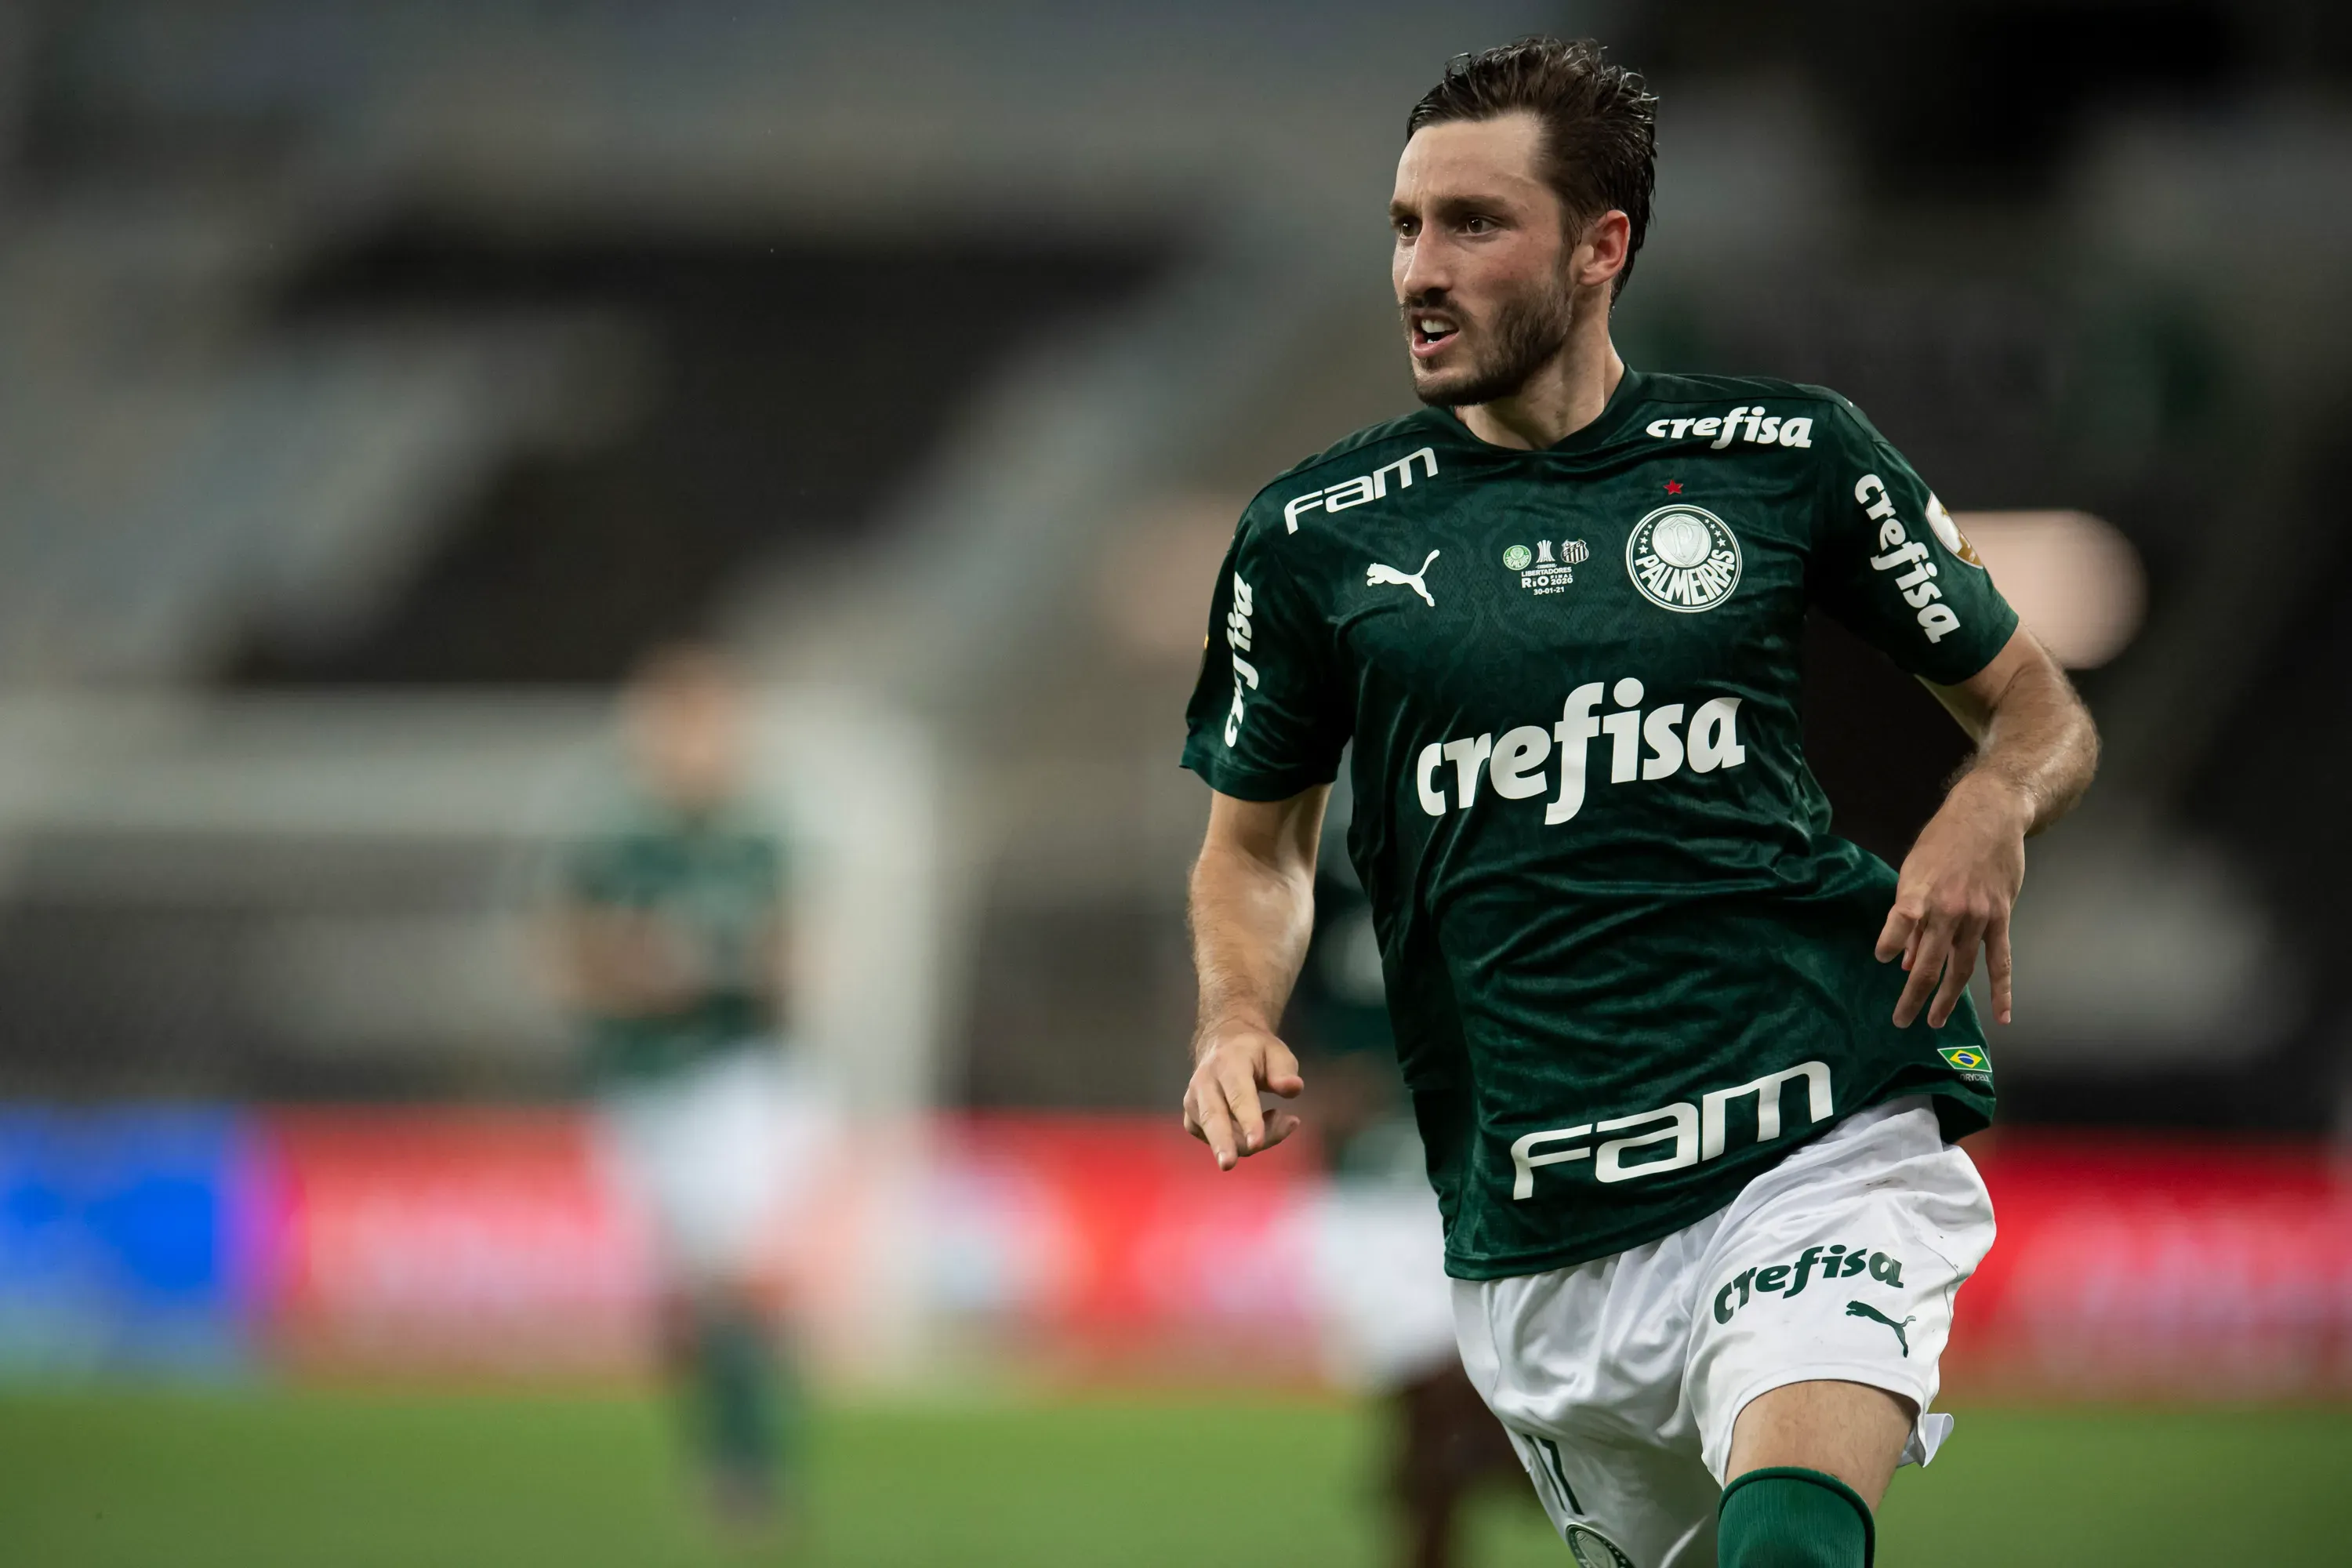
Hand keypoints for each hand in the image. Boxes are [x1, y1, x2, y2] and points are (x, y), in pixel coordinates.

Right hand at [1181, 1024, 1304, 1170]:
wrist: (1223, 1044)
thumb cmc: (1256, 1053)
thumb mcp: (1277, 1053)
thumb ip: (1285, 1071)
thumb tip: (1293, 1088)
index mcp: (1228, 1062)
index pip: (1238, 1095)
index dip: (1248, 1120)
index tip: (1257, 1143)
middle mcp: (1205, 1082)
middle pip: (1213, 1117)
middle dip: (1222, 1142)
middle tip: (1228, 1164)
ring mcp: (1194, 1102)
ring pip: (1219, 1134)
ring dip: (1252, 1140)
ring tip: (1279, 1118)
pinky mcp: (1192, 1119)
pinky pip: (1215, 1141)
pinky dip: (1240, 1142)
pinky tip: (1258, 1126)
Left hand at [1875, 773, 2030, 1027]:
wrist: (1988, 816)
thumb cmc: (1942, 841)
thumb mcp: (1914, 869)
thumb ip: (1909, 915)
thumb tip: (1905, 959)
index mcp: (1919, 894)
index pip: (1898, 926)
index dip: (1890, 945)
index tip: (1883, 960)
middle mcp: (1948, 910)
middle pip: (1930, 963)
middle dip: (1913, 995)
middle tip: (1900, 1020)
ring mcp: (1977, 917)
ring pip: (1962, 967)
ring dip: (1948, 998)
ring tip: (1934, 1021)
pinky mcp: (2000, 918)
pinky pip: (2001, 960)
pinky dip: (2001, 991)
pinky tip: (2002, 1015)